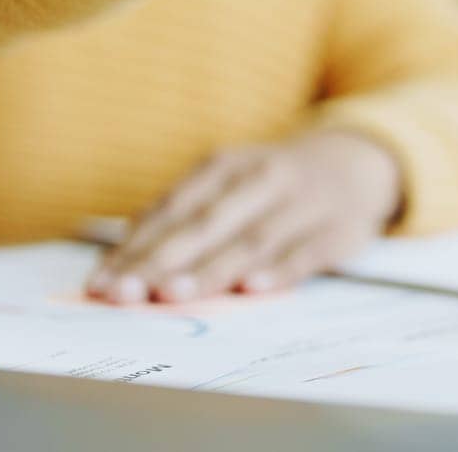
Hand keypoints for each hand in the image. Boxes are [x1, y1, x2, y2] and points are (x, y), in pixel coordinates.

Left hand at [86, 130, 401, 304]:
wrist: (354, 162)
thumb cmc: (272, 185)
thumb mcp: (231, 183)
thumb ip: (186, 218)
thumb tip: (126, 260)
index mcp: (227, 165)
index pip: (174, 208)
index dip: (136, 246)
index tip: (103, 282)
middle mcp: (263, 177)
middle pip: (207, 223)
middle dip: (163, 260)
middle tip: (127, 293)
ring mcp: (302, 202)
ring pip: (251, 238)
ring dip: (212, 269)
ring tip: (175, 295)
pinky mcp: (337, 229)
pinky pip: (305, 252)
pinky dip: (279, 270)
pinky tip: (253, 290)